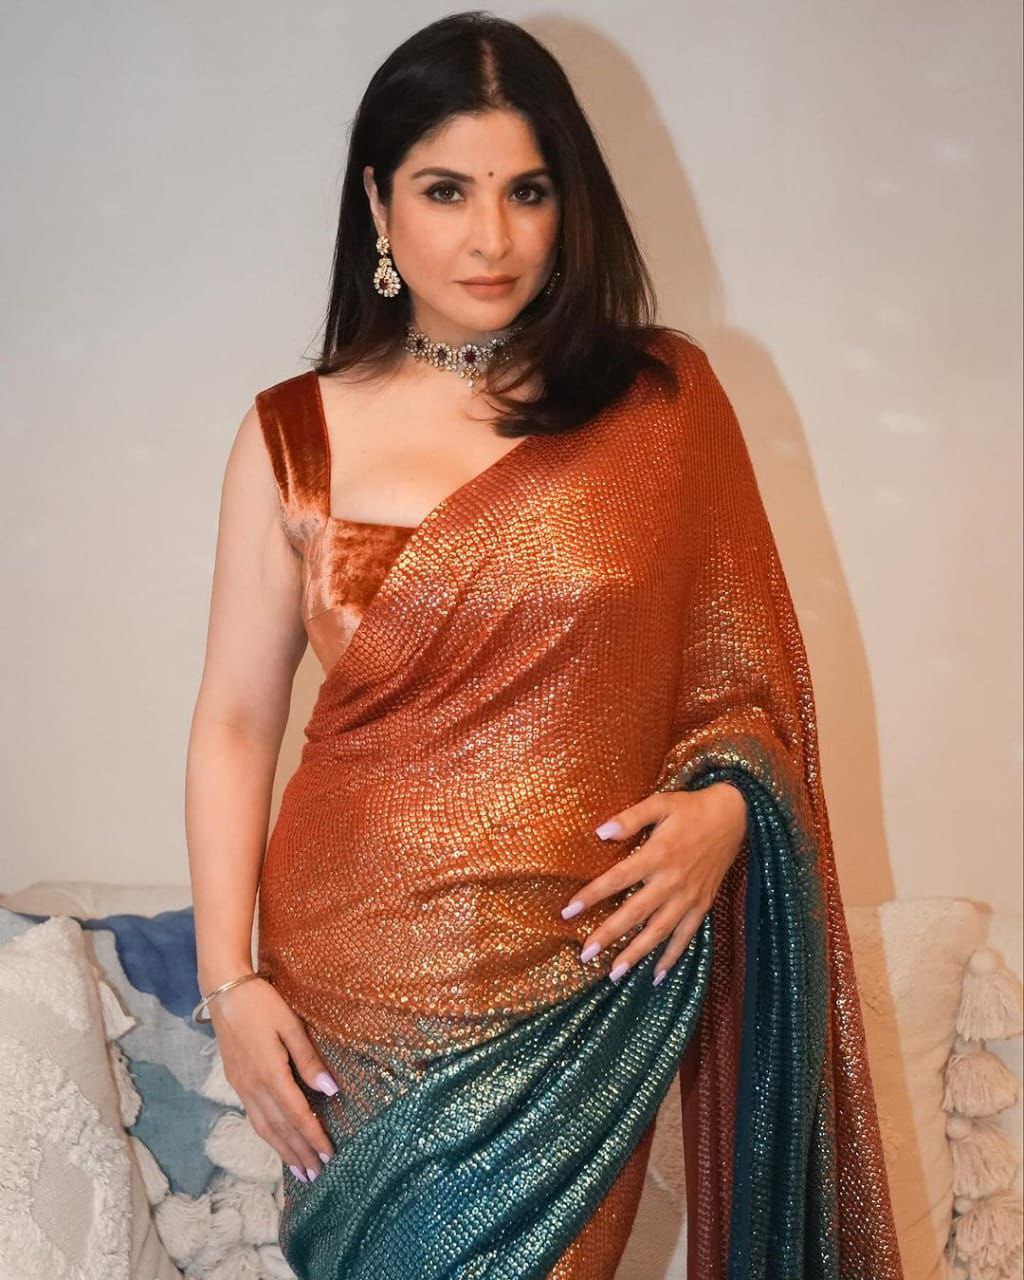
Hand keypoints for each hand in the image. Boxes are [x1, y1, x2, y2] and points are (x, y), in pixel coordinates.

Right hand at [206, 976, 338, 1183]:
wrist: (225, 993)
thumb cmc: (263, 1004)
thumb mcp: (291, 1025)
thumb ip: (309, 1060)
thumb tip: (331, 1090)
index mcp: (270, 1073)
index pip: (297, 1114)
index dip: (314, 1136)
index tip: (330, 1155)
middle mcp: (253, 1087)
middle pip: (280, 1129)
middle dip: (300, 1153)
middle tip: (318, 1175)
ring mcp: (242, 1087)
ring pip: (264, 1128)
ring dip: (283, 1151)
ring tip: (300, 1170)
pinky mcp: (236, 1082)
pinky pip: (254, 1118)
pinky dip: (269, 1136)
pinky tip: (278, 1142)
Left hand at [560, 783, 747, 984]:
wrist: (734, 817)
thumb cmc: (691, 810)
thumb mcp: (660, 804)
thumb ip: (630, 819)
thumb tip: (600, 832)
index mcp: (657, 855)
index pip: (617, 879)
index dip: (591, 895)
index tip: (567, 911)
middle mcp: (671, 881)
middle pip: (634, 913)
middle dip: (608, 935)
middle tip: (585, 954)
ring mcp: (688, 897)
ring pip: (658, 931)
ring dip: (635, 953)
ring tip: (614, 973)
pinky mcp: (702, 905)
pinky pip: (686, 937)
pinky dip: (672, 957)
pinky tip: (656, 975)